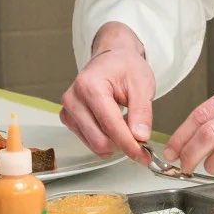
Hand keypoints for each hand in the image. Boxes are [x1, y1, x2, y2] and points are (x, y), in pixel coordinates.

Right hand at [60, 24, 155, 162]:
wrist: (112, 57)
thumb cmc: (125, 66)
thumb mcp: (142, 85)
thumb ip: (142, 112)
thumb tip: (140, 137)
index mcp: (90, 86)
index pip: (111, 127)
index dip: (130, 145)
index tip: (145, 156)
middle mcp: (74, 98)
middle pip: (99, 141)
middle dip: (123, 146)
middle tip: (140, 140)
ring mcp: (68, 109)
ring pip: (93, 144)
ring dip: (114, 143)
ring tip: (127, 125)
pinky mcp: (68, 118)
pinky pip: (88, 141)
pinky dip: (105, 139)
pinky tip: (114, 125)